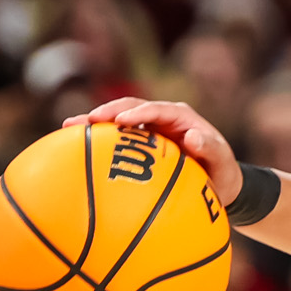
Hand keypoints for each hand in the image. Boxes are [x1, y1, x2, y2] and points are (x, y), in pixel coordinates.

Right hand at [66, 98, 242, 206]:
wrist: (218, 183)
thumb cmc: (222, 172)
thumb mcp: (222, 163)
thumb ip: (211, 149)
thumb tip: (193, 136)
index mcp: (180, 117)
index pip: (156, 109)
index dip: (137, 112)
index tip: (120, 121)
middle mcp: (161, 118)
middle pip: (130, 108)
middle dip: (107, 112)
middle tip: (86, 120)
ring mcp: (148, 130)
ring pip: (117, 121)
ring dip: (94, 123)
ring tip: (69, 127)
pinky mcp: (138, 144)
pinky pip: (115, 140)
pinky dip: (96, 141)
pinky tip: (72, 148)